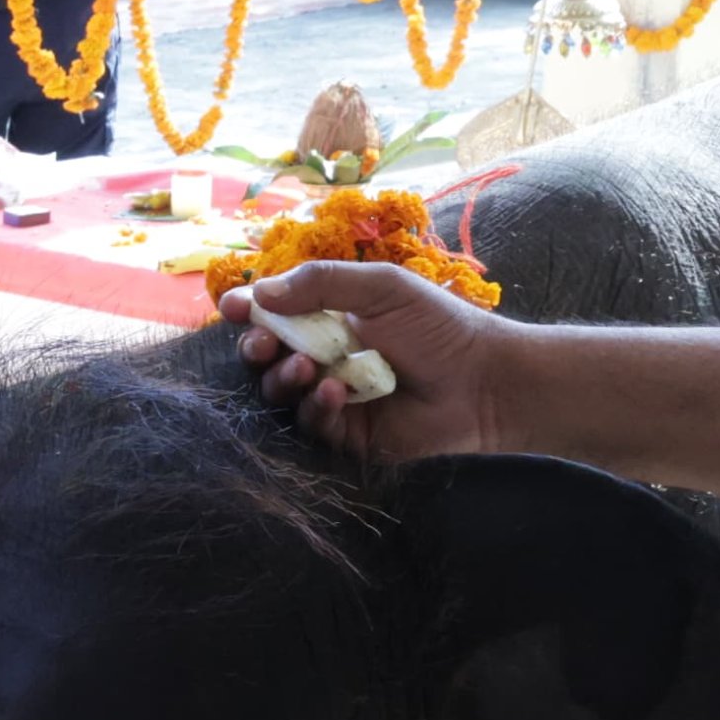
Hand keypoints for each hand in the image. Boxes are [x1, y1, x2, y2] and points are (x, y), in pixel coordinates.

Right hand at [221, 259, 519, 458]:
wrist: (485, 383)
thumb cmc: (439, 327)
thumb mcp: (381, 288)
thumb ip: (322, 282)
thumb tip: (260, 291)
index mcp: (331, 318)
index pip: (276, 313)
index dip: (250, 310)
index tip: (234, 308)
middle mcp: (326, 357)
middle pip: (267, 356)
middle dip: (257, 348)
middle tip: (263, 343)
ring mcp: (334, 398)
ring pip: (281, 393)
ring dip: (283, 378)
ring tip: (306, 367)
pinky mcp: (347, 436)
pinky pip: (311, 425)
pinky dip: (316, 407)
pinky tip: (336, 393)